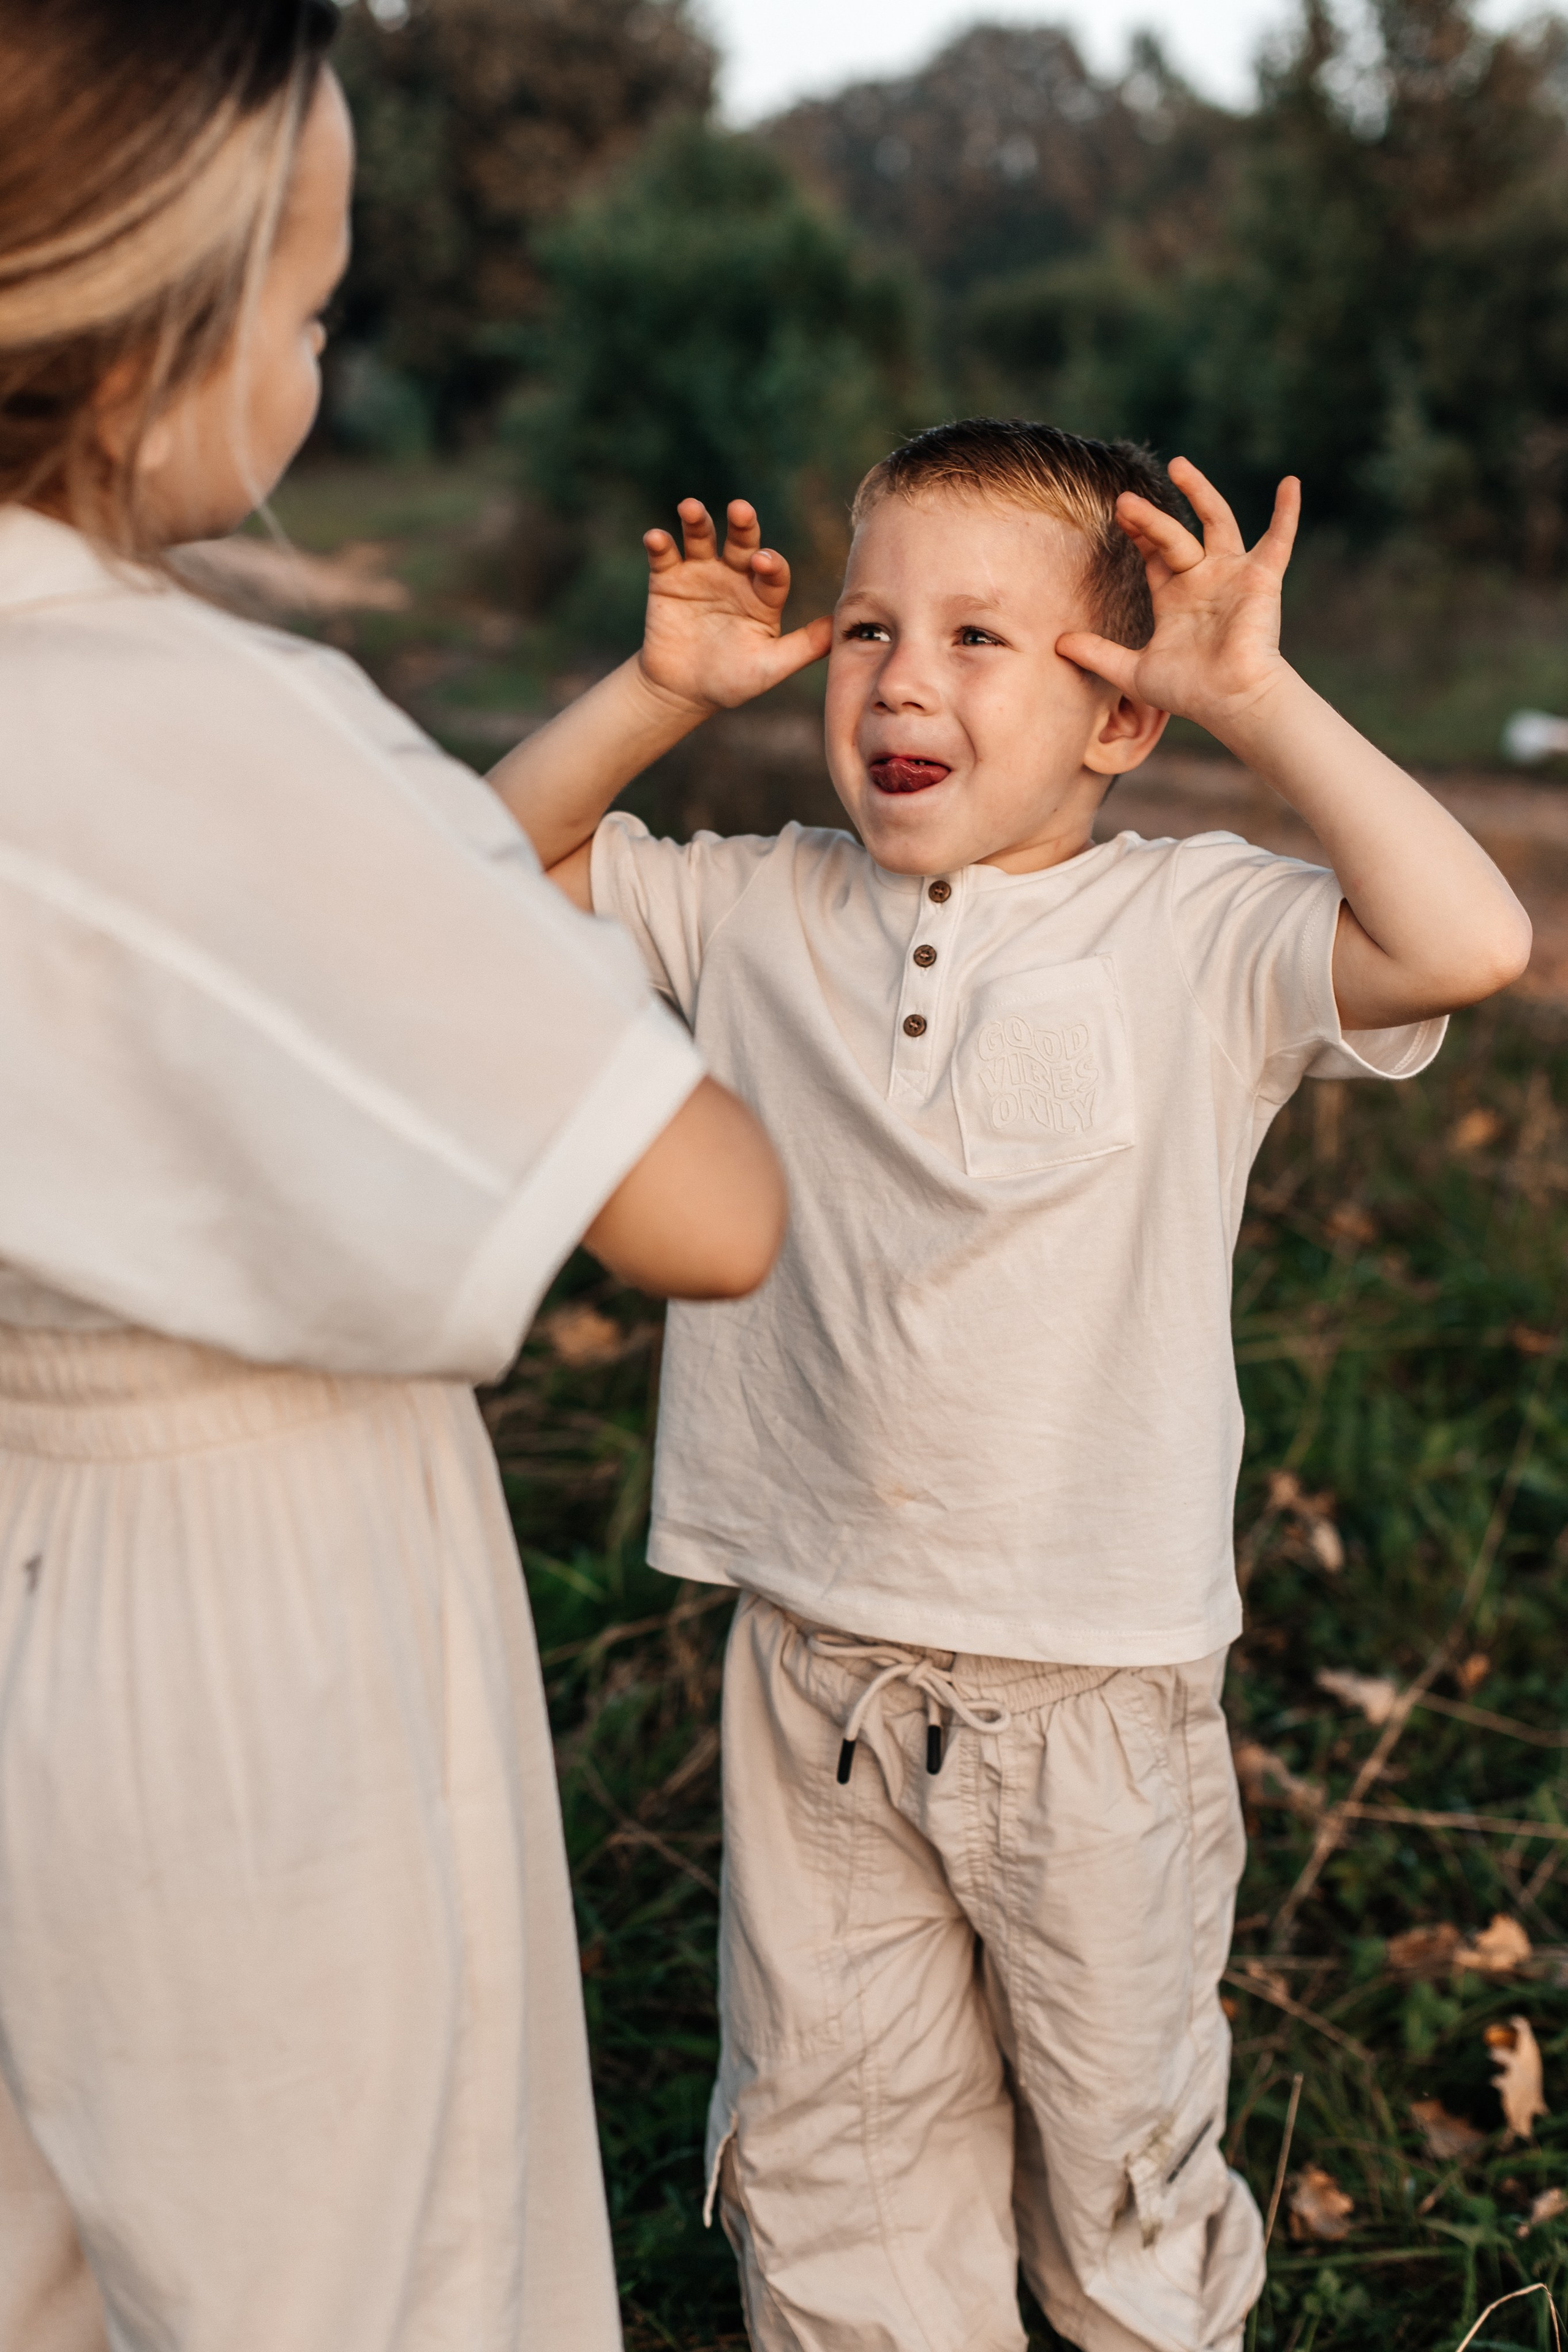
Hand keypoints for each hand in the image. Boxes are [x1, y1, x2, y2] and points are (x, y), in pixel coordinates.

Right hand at [639, 498, 831, 714]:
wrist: (683, 693)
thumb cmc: (732, 681)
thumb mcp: (770, 667)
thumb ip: (805, 646)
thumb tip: (842, 626)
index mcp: (762, 595)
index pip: (772, 571)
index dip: (770, 564)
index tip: (763, 561)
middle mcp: (735, 576)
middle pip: (742, 542)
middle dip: (742, 525)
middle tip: (741, 510)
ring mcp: (701, 574)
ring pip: (702, 538)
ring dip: (697, 521)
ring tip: (690, 508)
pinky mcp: (668, 579)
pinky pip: (665, 556)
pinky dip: (660, 544)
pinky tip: (655, 537)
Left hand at [1055, 458, 1299, 734]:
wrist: (1229, 701)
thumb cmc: (1188, 692)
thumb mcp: (1132, 672)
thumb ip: (1097, 655)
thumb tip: (1057, 644)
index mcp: (1176, 597)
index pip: (1153, 555)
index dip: (1137, 534)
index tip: (1119, 514)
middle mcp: (1203, 580)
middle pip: (1174, 535)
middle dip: (1150, 519)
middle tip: (1123, 501)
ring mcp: (1232, 576)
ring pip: (1216, 522)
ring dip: (1200, 493)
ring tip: (1178, 466)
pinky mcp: (1260, 580)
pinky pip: (1278, 541)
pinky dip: (1287, 513)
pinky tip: (1291, 483)